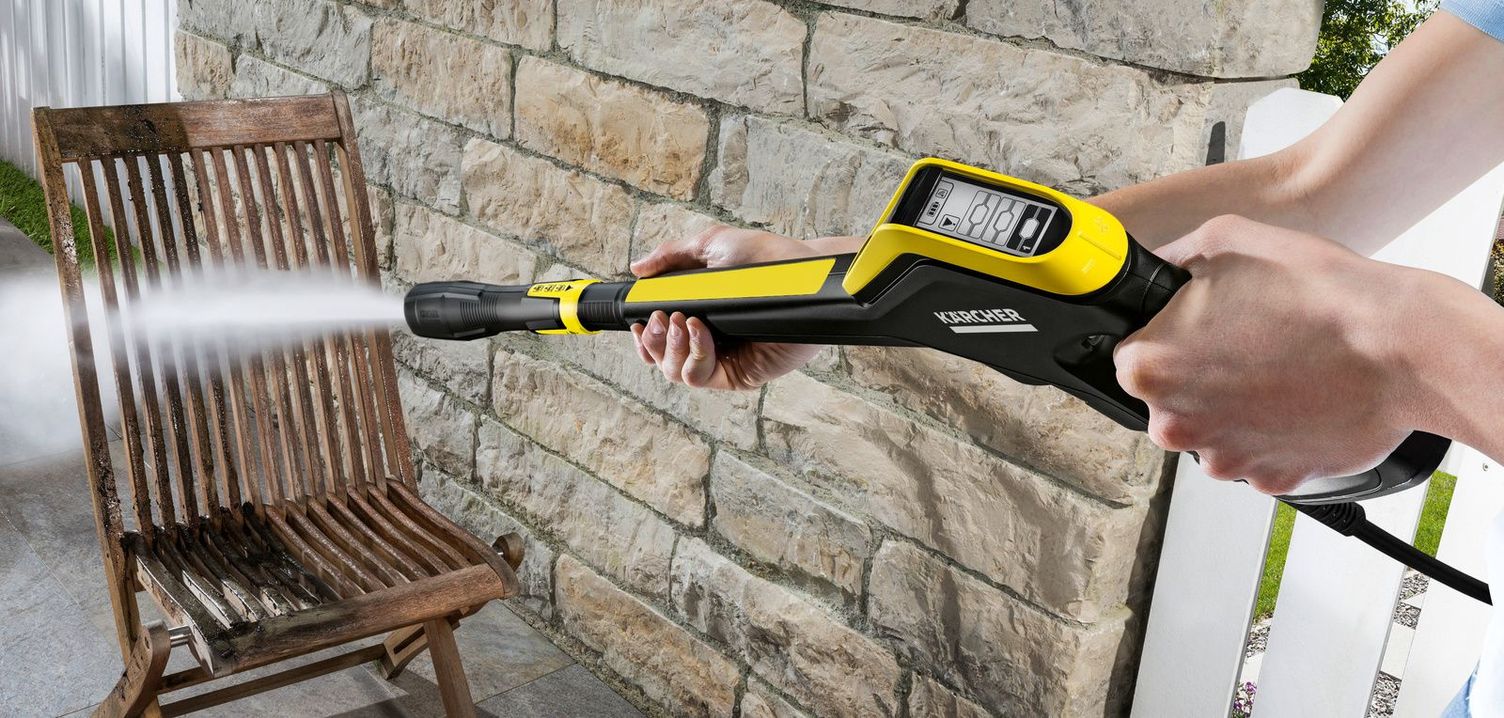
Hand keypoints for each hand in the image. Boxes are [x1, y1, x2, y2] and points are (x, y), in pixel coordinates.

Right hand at [629, 226, 857, 389]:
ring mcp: (724, 360)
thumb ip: (672, 256)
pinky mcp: (740, 373)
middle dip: (652, 341)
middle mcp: (708, 343)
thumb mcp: (710, 247)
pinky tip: (700, 329)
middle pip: (662, 361)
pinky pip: (701, 376)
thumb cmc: (764, 258)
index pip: (658, 342)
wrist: (799, 272)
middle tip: (659, 318)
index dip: (643, 338)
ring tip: (680, 322)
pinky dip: (694, 354)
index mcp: (697, 318)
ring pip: (676, 373)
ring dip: (669, 349)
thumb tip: (638, 269)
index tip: (638, 321)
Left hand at [1113, 215, 1433, 494]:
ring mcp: (1222, 458)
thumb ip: (1171, 260)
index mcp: (1150, 367)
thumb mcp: (1224, 240)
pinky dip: (1272, 432)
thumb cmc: (1318, 295)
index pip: (1129, 357)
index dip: (1164, 338)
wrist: (1400, 347)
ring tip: (1279, 368)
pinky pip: (1256, 455)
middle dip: (1197, 376)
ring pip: (1211, 430)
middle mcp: (1175, 422)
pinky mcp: (1269, 479)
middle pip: (1167, 400)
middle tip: (1245, 344)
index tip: (1193, 332)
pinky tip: (1299, 398)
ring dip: (1234, 406)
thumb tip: (1154, 267)